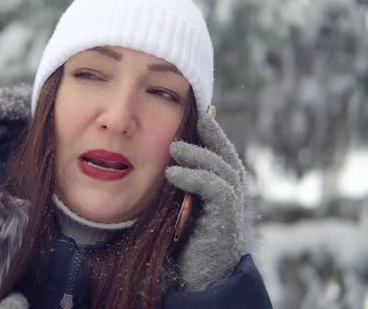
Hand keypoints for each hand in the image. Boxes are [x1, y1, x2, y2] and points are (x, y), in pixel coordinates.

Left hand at [166, 113, 245, 291]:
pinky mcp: (226, 220)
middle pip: (228, 158)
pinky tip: (172, 174)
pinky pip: (215, 189)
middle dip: (214, 136)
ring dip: (198, 155)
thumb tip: (166, 164)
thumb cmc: (184, 246)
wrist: (196, 281)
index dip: (215, 136)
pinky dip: (194, 177)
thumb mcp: (180, 210)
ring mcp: (232, 209)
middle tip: (197, 120)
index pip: (223, 157)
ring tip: (173, 149)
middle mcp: (233, 198)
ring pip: (222, 169)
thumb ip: (181, 189)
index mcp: (223, 193)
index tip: (201, 118)